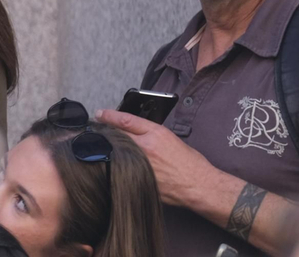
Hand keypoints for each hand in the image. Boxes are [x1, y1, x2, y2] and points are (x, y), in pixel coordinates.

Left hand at [98, 108, 220, 206]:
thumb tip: (129, 129)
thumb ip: (149, 132)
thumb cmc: (189, 163)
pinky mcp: (139, 179)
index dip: (109, 115)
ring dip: (109, 149)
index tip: (100, 113)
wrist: (199, 186)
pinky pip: (121, 169)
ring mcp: (141, 165)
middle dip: (106, 132)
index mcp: (156, 134)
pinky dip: (116, 165)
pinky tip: (114, 164)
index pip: (126, 120)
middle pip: (116, 135)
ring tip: (104, 147)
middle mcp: (146, 148)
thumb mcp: (170, 138)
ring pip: (116, 152)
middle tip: (99, 131)